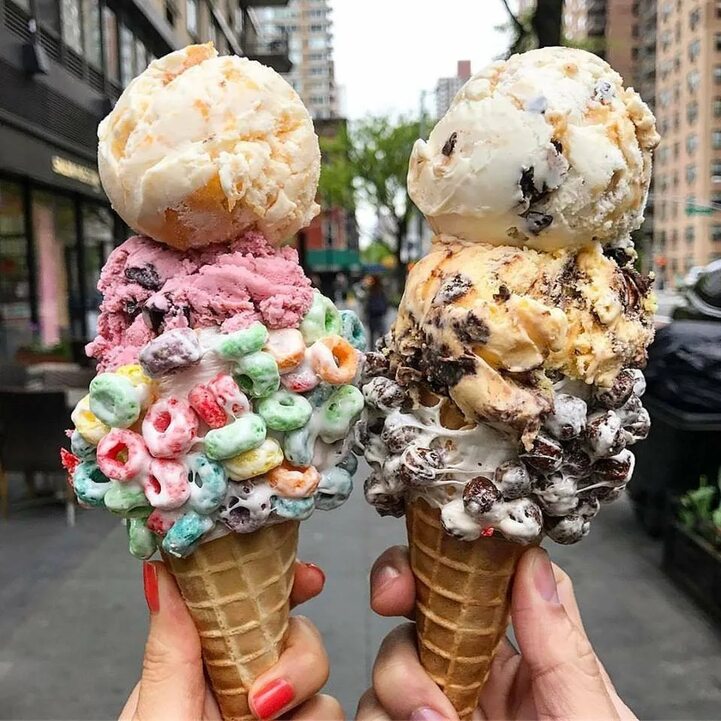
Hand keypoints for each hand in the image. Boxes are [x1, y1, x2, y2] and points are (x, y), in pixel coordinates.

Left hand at [119, 560, 342, 720]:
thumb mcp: (159, 718)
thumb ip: (170, 651)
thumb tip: (163, 571)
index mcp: (205, 668)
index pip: (253, 606)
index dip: (286, 583)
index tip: (309, 579)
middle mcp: (247, 690)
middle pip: (302, 640)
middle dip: (299, 658)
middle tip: (264, 701)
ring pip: (325, 692)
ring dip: (306, 713)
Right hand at [359, 545, 635, 720]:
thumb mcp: (587, 715)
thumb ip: (559, 641)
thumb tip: (532, 558)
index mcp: (518, 661)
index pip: (464, 591)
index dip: (423, 572)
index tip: (400, 585)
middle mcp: (471, 685)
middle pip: (411, 631)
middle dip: (403, 651)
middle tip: (423, 697)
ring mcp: (438, 718)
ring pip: (383, 680)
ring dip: (395, 701)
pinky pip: (374, 718)